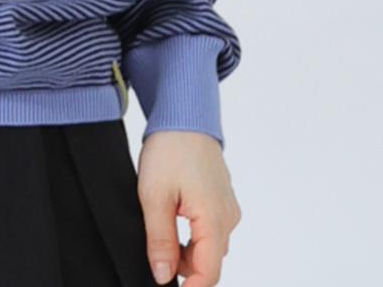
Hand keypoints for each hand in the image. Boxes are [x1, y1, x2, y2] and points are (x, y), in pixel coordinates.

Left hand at [137, 130, 241, 285]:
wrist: (184, 113)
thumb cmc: (170, 148)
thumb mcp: (154, 195)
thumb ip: (160, 240)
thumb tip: (163, 277)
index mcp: (214, 219)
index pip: (208, 273)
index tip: (164, 286)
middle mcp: (228, 217)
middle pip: (208, 261)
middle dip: (183, 267)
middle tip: (155, 254)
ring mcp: (227, 208)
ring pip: (208, 246)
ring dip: (186, 249)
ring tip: (159, 227)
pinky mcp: (222, 199)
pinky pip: (210, 228)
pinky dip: (192, 233)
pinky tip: (171, 217)